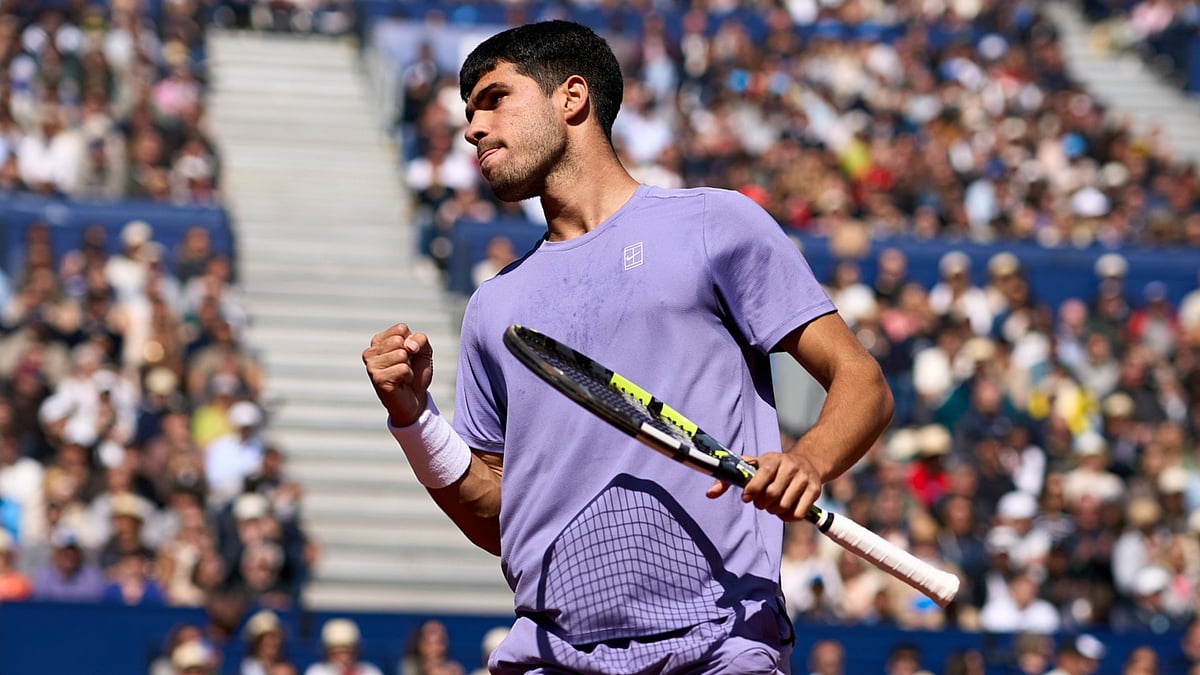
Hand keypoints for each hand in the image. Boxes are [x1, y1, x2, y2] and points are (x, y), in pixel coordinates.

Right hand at [363, 323, 433, 426]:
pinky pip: (403, 368)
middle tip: (405, 367)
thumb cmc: (416, 373)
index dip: (412, 342)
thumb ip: (420, 339)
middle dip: (410, 355)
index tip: (409, 355)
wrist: (416, 399)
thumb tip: (408, 346)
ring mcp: (372, 365)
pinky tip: (402, 382)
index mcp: (379, 341)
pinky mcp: (377, 378)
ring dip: (408, 366)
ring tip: (402, 375)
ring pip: (401, 354)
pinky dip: (408, 376)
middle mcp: (371, 352)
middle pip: (399, 340)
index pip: (401, 329)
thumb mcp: (424, 351)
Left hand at [706, 451, 822, 520]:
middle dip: (762, 504)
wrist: (807, 461)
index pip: (761, 475)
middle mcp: (790, 466)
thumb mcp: (753, 467)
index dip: (752, 490)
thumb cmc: (772, 468)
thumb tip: (709, 494)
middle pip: (772, 495)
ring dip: (775, 511)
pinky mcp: (815, 490)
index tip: (747, 498)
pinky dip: (788, 517)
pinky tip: (785, 511)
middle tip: (761, 503)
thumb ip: (729, 479)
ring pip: (784, 506)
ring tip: (773, 505)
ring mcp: (804, 478)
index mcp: (772, 459)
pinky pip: (799, 513)